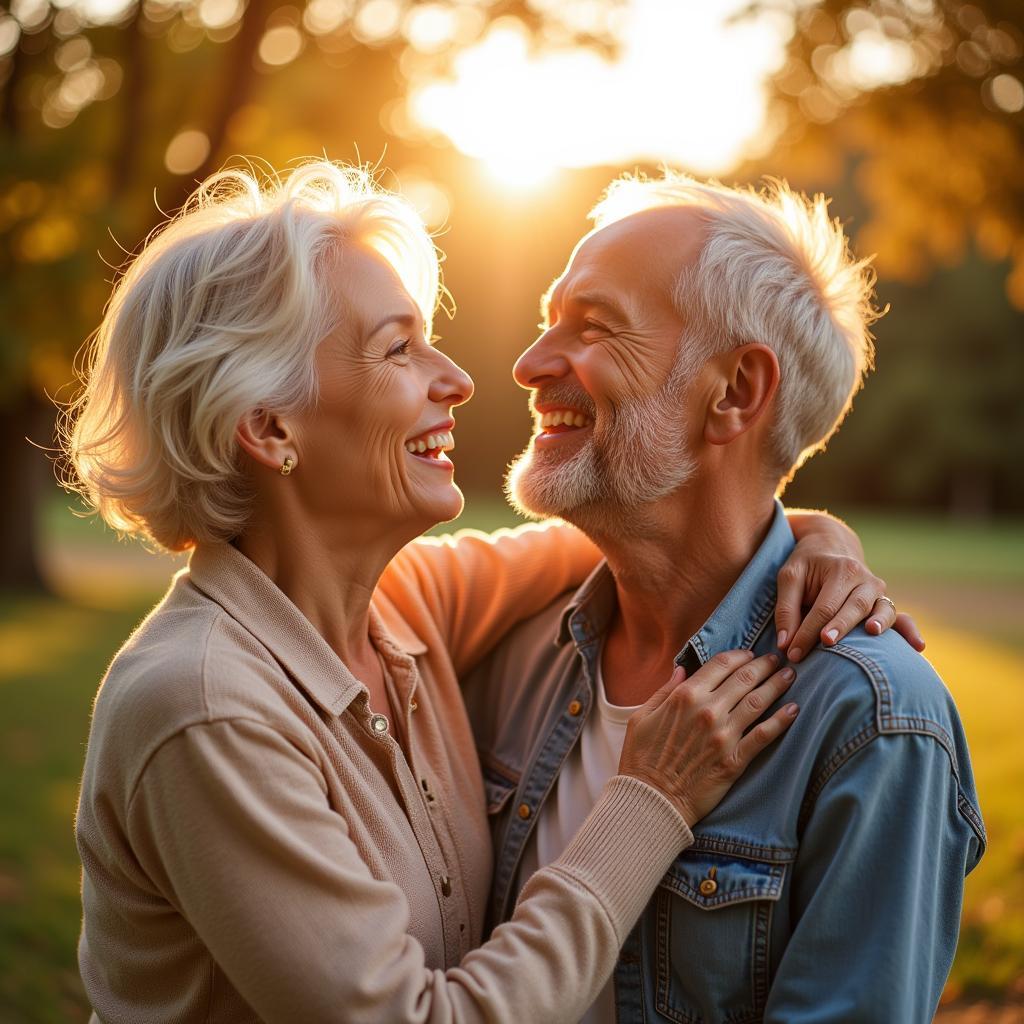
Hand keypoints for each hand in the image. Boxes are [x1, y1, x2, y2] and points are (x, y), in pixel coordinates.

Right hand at [618, 652, 797, 827]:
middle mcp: (707, 711)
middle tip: (777, 660)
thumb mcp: (642, 716)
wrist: (651, 800)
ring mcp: (723, 735)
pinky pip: (764, 736)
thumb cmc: (641, 758)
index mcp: (684, 696)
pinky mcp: (734, 760)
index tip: (750, 654)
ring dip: (777, 686)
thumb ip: (665, 690)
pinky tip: (793, 710)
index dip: (740, 655)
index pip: (721, 664)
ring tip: (789, 676)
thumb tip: (681, 668)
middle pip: (744, 678)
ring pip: (758, 702)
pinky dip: (781, 721)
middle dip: (764, 666)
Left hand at [779, 515, 925, 661]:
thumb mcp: (790, 577)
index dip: (807, 631)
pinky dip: (910, 631)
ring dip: (879, 622)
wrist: (832, 544)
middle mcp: (865, 579)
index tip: (792, 652)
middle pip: (854, 607)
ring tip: (872, 632)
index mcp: (840, 569)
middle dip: (839, 627)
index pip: (823, 606)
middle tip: (825, 644)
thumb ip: (786, 609)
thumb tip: (785, 644)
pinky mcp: (885, 602)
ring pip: (882, 609)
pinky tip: (917, 647)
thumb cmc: (807, 564)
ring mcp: (879, 591)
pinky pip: (901, 617)